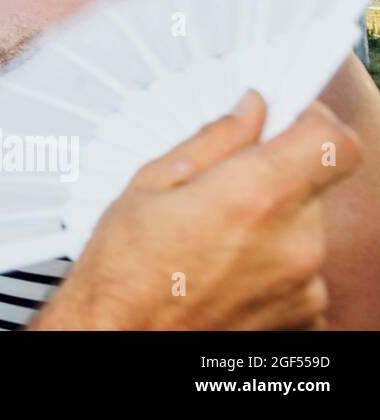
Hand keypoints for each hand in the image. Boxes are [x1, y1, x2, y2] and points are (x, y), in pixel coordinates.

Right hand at [32, 92, 360, 330]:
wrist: (118, 339)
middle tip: (220, 188)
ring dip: (270, 223)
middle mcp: (294, 242)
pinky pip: (302, 270)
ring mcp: (304, 285)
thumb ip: (214, 140)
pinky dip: (271, 265)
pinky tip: (222, 269)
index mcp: (256, 196)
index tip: (287, 118)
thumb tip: (249, 111)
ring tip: (212, 238)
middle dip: (273, 176)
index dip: (312, 120)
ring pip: (304, 226)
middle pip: (312, 183)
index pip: (333, 140)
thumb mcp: (151, 183)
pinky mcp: (303, 316)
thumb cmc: (121, 273)